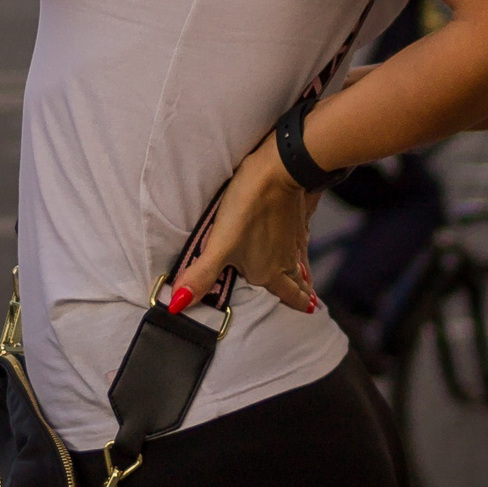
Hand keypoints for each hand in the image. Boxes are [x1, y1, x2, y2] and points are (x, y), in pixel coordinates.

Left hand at [170, 141, 322, 314]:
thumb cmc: (249, 207)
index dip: (293, 306)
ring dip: (303, 279)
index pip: (286, 298)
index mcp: (268, 273)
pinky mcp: (296, 221)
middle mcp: (285, 261)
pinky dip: (302, 255)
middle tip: (308, 306)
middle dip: (300, 297)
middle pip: (296, 286)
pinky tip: (301, 251)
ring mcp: (293, 241)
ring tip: (308, 287)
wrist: (278, 171)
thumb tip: (179, 305)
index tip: (304, 316)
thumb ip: (201, 276)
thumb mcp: (219, 245)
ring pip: (301, 267)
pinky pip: (302, 246)